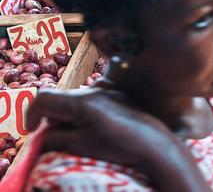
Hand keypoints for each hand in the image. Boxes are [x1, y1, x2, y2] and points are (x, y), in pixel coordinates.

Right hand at [27, 88, 210, 191]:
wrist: (156, 144)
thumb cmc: (119, 145)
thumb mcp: (82, 145)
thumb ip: (56, 139)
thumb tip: (43, 136)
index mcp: (81, 101)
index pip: (44, 98)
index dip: (32, 114)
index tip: (33, 131)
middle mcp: (94, 90)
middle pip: (61, 99)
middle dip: (53, 119)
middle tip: (57, 139)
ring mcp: (110, 91)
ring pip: (78, 101)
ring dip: (71, 117)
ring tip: (81, 137)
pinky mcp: (121, 96)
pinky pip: (96, 101)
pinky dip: (88, 114)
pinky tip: (99, 130)